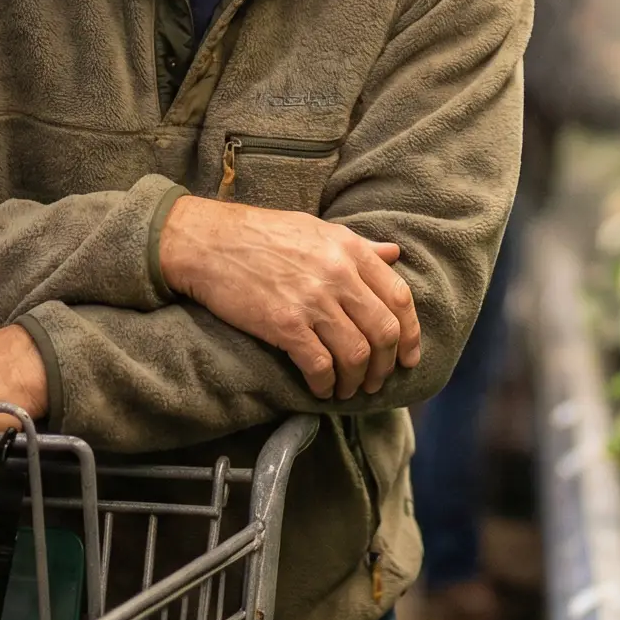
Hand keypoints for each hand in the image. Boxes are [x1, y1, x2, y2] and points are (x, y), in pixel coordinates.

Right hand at [159, 195, 420, 400]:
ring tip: (347, 389)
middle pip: (384, 332)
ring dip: (356, 381)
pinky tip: (321, 389)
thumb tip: (394, 254)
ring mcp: (312, 300)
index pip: (399, 298)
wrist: (208, 242)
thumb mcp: (318, 229)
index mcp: (349, 250)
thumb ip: (360, 246)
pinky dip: (325, 384)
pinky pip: (320, 365)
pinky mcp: (284, 324)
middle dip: (386, 366)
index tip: (408, 357)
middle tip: (376, 381)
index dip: (410, 334)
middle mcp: (338, 275)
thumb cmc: (262, 234)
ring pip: (356, 355)